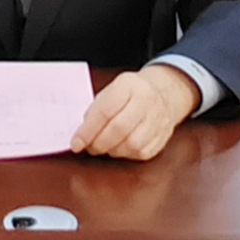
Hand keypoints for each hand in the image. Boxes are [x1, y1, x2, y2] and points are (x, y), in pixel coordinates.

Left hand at [71, 64, 198, 161]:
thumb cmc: (129, 94)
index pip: (104, 111)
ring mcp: (158, 119)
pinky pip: (142, 152)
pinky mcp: (163, 135)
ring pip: (131, 144)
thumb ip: (96, 110)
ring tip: (104, 146)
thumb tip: (82, 135)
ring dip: (112, 150)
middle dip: (98, 143)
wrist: (162, 93)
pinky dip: (126, 154)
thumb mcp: (110, 91)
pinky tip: (120, 147)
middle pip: (119, 129)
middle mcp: (146, 100)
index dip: (87, 131)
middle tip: (89, 147)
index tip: (76, 144)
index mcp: (128, 85)